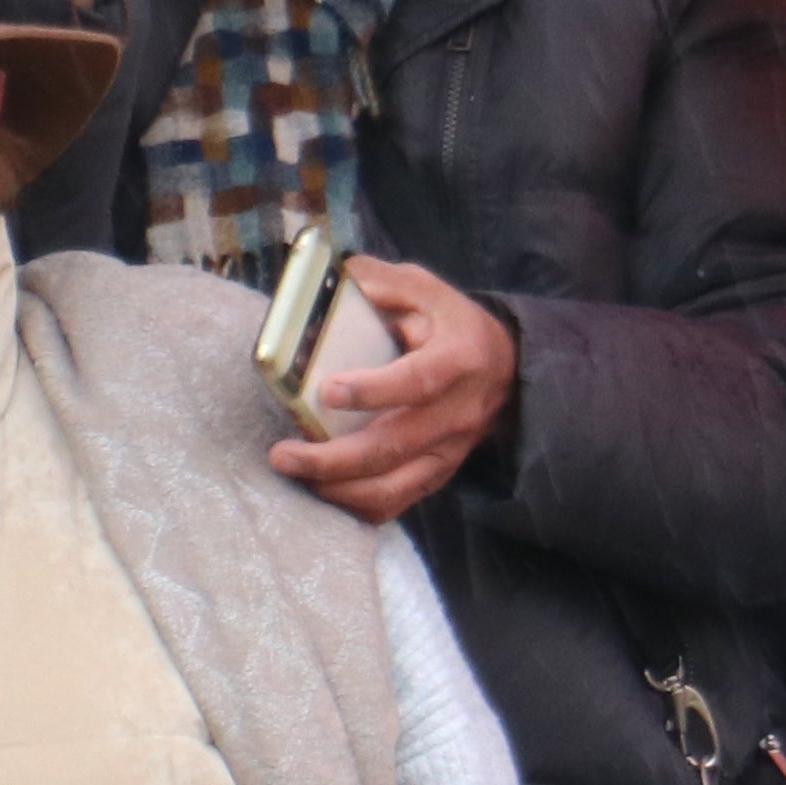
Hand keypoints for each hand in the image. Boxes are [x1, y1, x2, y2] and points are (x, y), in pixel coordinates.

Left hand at [267, 255, 514, 525]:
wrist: (503, 370)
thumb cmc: (451, 326)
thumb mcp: (426, 290)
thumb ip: (383, 282)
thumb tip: (335, 277)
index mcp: (458, 360)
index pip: (417, 381)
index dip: (374, 390)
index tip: (327, 391)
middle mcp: (456, 414)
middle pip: (394, 446)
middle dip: (333, 458)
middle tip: (282, 454)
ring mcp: (448, 451)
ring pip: (393, 487)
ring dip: (338, 489)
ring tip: (294, 473)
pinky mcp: (437, 474)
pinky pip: (397, 504)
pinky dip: (357, 506)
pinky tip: (322, 493)